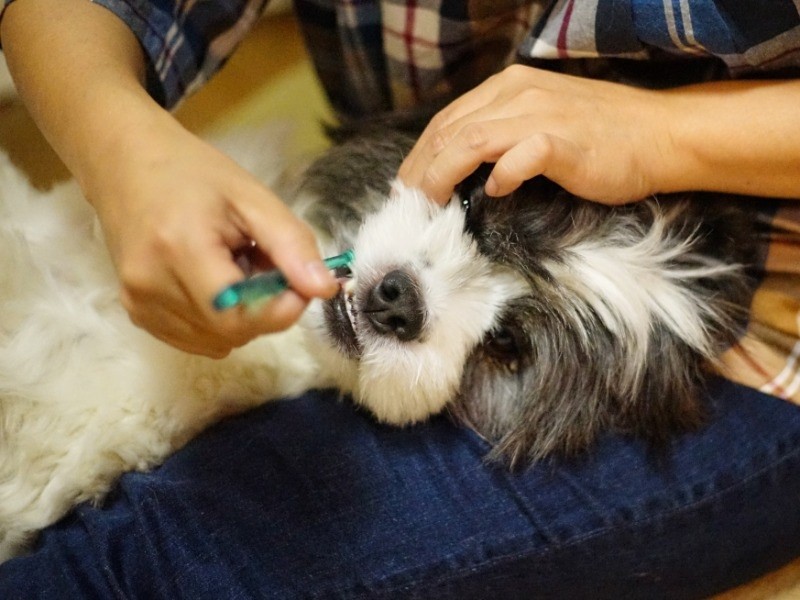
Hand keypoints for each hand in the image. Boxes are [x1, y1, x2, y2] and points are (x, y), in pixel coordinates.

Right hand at [86, 112, 337, 357]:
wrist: (125, 163)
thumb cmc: (194, 174)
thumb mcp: (253, 198)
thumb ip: (293, 245)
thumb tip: (324, 289)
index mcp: (180, 250)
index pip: (239, 316)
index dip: (280, 308)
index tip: (297, 280)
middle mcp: (150, 285)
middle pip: (231, 332)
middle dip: (263, 308)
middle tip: (263, 263)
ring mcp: (138, 304)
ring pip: (217, 341)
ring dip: (241, 316)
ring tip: (232, 268)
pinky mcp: (136, 314)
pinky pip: (196, 340)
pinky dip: (217, 321)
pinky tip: (211, 282)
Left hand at [399, 64, 673, 204]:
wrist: (661, 135)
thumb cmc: (602, 137)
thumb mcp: (541, 123)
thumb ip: (502, 137)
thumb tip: (463, 170)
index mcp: (508, 87)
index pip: (447, 120)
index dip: (420, 155)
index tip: (407, 187)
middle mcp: (518, 93)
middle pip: (449, 131)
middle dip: (420, 170)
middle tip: (408, 204)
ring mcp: (540, 114)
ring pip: (470, 141)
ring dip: (442, 175)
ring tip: (431, 205)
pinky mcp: (562, 141)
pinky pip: (518, 157)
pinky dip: (500, 176)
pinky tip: (495, 193)